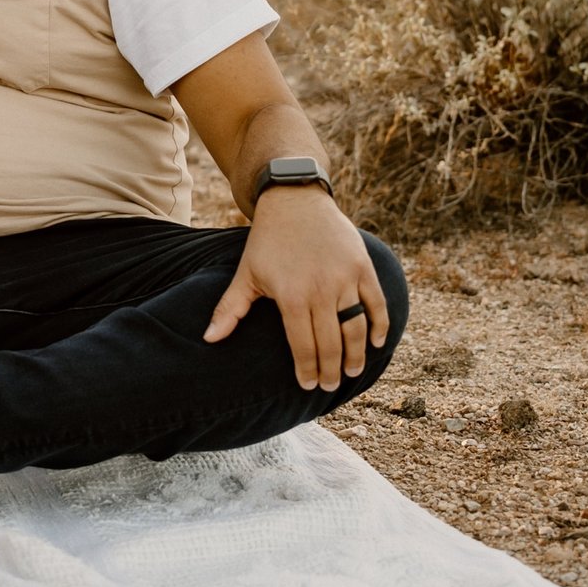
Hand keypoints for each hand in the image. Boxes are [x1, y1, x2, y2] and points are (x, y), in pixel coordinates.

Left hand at [203, 185, 388, 390]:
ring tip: (352, 371)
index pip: (303, 346)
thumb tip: (208, 339)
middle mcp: (321, 290)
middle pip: (331, 343)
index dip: (307, 370)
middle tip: (330, 385)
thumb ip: (229, 309)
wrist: (294, 201)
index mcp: (292, 296)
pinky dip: (380, 326)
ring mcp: (345, 278)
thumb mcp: (246, 274)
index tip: (308, 385)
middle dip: (331, 370)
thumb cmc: (267, 242)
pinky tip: (375, 343)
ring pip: (356, 328)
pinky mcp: (363, 267)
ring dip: (356, 355)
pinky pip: (377, 304)